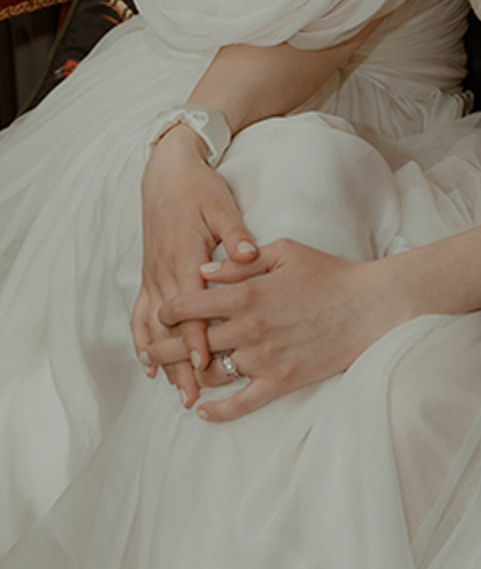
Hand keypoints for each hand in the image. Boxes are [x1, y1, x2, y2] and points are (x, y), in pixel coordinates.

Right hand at [131, 125, 259, 408]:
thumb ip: (235, 235)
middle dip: (179, 363)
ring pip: (153, 325)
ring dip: (161, 358)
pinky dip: (142, 338)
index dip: (195, 338)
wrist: (166, 172)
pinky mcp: (149, 273)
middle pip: (170, 327)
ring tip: (172, 389)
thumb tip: (251, 254)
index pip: (190, 307)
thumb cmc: (199, 189)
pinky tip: (147, 361)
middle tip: (190, 396)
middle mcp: (165, 271)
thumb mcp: (222, 206)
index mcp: (185, 256)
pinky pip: (141, 312)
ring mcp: (153, 274)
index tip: (205, 365)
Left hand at [147, 241, 405, 421]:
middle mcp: (249, 330)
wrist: (368, 307)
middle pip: (191, 343)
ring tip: (175, 376)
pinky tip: (203, 411)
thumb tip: (204, 271)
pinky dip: (217, 412)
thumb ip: (240, 263)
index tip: (162, 312)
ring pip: (212, 373)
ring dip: (188, 376)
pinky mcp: (280, 381)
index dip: (169, 309)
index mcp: (246, 295)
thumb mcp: (284, 252)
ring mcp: (264, 359)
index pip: (189, 305)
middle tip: (150, 349)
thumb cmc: (328, 273)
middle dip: (164, 346)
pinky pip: (240, 404)